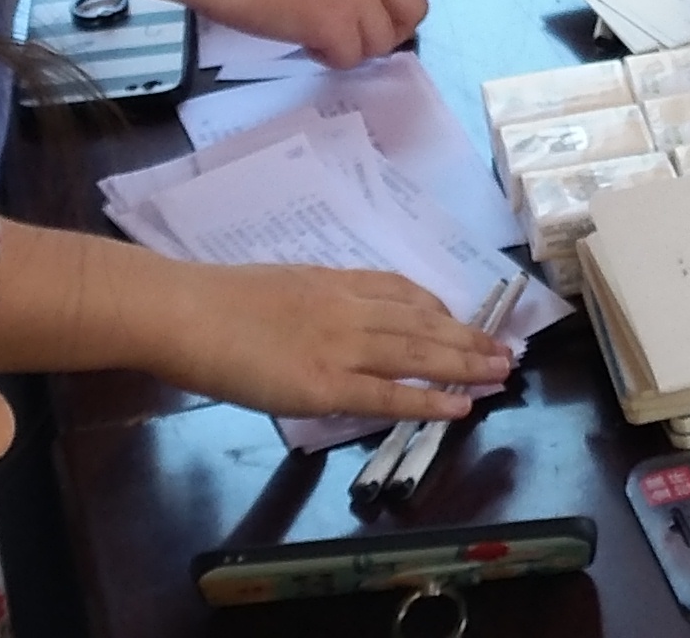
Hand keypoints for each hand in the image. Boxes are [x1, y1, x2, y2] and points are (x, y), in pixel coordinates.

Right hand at [149, 257, 516, 425]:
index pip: (399, 290)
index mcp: (331, 282)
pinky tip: (460, 406)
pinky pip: (389, 394)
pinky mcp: (326, 384)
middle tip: (504, 349)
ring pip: (419, 353)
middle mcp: (347, 309)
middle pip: (422, 321)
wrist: (185, 311)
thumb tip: (316, 327)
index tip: (460, 317)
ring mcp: (341, 346)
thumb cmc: (211, 303)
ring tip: (501, 372)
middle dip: (467, 336)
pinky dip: (429, 401)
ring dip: (465, 364)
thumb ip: (305, 306)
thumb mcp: (274, 288)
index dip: (437, 307)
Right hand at [201, 0, 428, 66]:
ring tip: (319, 37)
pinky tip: (304, 43)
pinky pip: (350, 58)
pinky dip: (329, 59)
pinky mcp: (335, 22)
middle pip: (414, 9)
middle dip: (389, 31)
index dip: (390, 3)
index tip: (365, 14)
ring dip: (354, 48)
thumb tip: (368, 5)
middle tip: (355, 37)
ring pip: (382, 41)